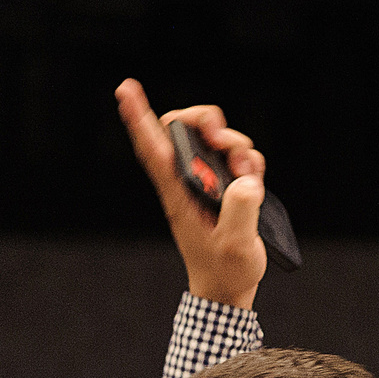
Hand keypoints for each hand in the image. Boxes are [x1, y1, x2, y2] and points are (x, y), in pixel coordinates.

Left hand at [116, 79, 267, 308]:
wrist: (229, 288)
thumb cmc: (226, 270)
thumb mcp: (236, 245)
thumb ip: (240, 210)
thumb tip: (245, 181)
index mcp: (178, 195)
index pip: (153, 149)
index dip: (137, 117)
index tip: (125, 89)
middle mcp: (188, 181)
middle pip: (183, 129)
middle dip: (203, 119)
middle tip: (219, 135)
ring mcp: (207, 181)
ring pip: (213, 138)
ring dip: (234, 144)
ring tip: (245, 171)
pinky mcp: (225, 185)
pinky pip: (234, 155)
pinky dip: (248, 158)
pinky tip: (253, 177)